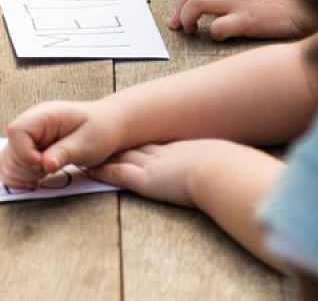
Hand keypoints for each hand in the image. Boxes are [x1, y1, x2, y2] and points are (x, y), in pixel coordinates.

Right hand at [0, 100, 126, 188]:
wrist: (106, 127)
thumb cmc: (100, 131)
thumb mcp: (88, 143)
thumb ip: (65, 153)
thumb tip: (45, 164)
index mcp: (43, 116)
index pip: (16, 131)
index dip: (25, 153)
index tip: (44, 166)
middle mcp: (30, 124)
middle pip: (9, 150)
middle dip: (27, 168)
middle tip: (51, 170)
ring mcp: (26, 137)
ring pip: (6, 161)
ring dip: (23, 174)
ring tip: (46, 173)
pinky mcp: (27, 148)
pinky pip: (10, 165)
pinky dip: (20, 176)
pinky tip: (39, 178)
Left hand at [88, 139, 248, 207]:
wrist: (223, 172)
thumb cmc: (230, 171)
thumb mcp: (225, 165)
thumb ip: (221, 167)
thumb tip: (236, 169)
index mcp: (180, 151)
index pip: (153, 145)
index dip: (138, 142)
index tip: (126, 137)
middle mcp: (162, 155)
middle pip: (132, 146)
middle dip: (113, 143)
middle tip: (95, 137)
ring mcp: (152, 166)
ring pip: (119, 156)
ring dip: (100, 154)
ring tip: (82, 150)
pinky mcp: (144, 180)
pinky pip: (115, 174)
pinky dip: (99, 171)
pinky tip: (83, 169)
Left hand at [171, 0, 317, 40]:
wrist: (313, 3)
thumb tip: (211, 1)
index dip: (179, 0)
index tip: (180, 17)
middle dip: (178, 9)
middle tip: (184, 26)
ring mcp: (239, 3)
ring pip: (196, 3)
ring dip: (187, 19)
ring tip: (194, 32)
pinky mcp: (250, 21)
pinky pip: (218, 26)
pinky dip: (213, 34)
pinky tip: (221, 37)